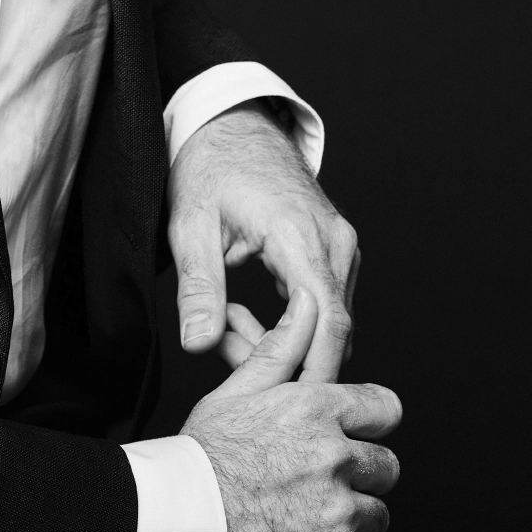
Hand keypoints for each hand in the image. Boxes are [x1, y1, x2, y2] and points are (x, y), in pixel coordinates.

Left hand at [168, 100, 358, 381]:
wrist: (233, 125)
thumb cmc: (211, 168)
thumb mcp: (191, 225)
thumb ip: (198, 287)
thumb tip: (197, 345)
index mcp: (300, 232)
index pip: (327, 320)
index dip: (313, 370)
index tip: (286, 406)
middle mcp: (335, 240)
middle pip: (334, 328)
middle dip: (291, 362)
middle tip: (232, 364)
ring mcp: (341, 244)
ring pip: (333, 320)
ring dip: (292, 344)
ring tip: (228, 331)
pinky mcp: (336, 250)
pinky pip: (328, 303)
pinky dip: (297, 324)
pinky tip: (249, 319)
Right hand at [182, 288, 400, 531]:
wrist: (182, 529)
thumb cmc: (203, 459)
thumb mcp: (236, 392)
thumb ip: (283, 348)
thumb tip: (308, 302)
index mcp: (314, 410)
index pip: (385, 409)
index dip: (369, 423)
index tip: (352, 435)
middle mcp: (334, 456)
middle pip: (386, 466)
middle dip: (360, 474)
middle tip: (317, 482)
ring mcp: (340, 511)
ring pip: (376, 515)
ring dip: (350, 519)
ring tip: (305, 517)